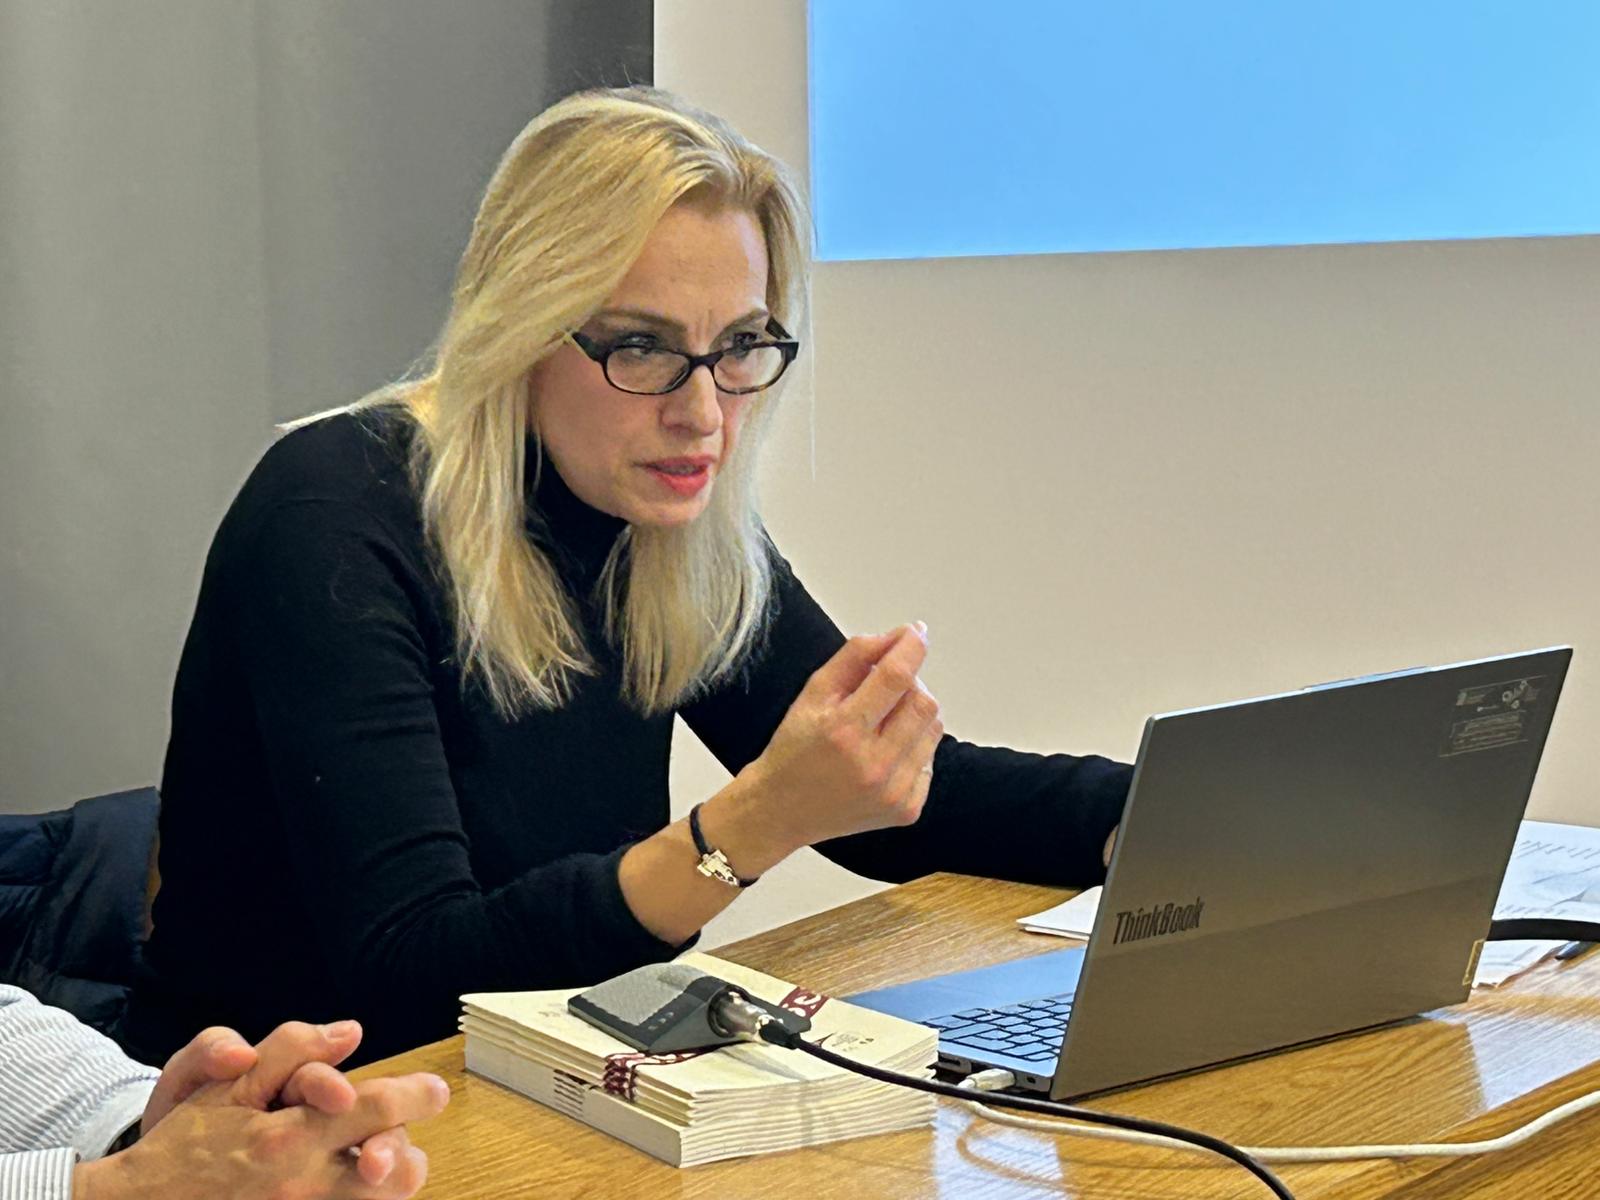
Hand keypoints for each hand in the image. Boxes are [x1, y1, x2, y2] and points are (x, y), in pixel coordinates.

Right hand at [137, 1020, 428, 1191]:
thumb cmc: (182, 1148)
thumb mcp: (228, 1087)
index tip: (434, 1090)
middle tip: (397, 1140)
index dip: (417, 1095)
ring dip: (385, 1184)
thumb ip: (290, 1050)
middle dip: (408, 1151)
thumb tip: (350, 1030)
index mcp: (291, 1140)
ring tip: (372, 1164)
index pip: (379, 1111)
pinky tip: (343, 1186)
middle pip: (397, 1173)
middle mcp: (303, 1188)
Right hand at [742, 623, 942, 850]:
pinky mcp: (907, 810)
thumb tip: (898, 635)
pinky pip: (929, 760)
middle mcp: (873, 764)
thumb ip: (854, 657)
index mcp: (843, 730)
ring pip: (933, 729)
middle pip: (923, 702)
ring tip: (884, 722)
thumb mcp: (812, 693)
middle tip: (887, 686)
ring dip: (914, 714)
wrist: (782, 811)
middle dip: (910, 683)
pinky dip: (913, 747)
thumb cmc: (794, 747)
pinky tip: (885, 753)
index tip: (916, 633)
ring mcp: (894, 792)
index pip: (895, 677)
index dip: (911, 647)